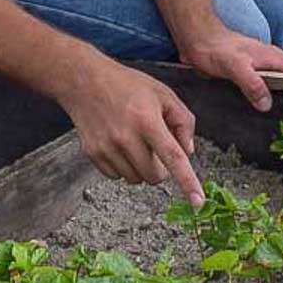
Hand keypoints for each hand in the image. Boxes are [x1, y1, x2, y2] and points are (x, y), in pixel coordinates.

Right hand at [59, 59, 203, 205]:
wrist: (84, 81)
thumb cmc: (125, 85)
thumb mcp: (163, 94)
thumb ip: (183, 121)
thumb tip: (188, 152)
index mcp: (147, 120)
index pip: (173, 157)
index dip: (187, 182)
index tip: (198, 201)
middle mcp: (126, 136)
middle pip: (154, 176)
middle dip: (160, 168)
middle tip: (154, 147)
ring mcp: (107, 147)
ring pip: (136, 179)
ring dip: (140, 167)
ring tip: (134, 142)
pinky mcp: (93, 154)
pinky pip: (116, 176)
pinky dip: (122, 166)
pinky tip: (119, 145)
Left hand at [179, 22, 282, 112]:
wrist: (197, 38)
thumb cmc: (216, 48)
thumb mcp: (235, 66)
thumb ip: (252, 84)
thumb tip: (267, 104)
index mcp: (276, 59)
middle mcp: (272, 64)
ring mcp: (261, 70)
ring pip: (280, 88)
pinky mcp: (249, 76)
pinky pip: (264, 90)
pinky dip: (267, 101)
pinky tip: (262, 116)